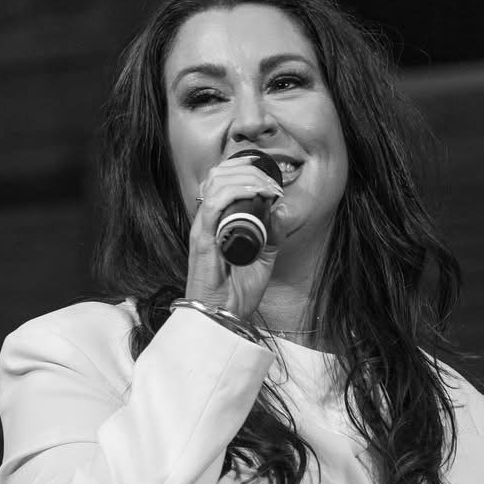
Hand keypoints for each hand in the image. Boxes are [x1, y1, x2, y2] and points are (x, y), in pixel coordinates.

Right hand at [183, 154, 283, 319]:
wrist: (224, 315)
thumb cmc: (237, 290)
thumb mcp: (264, 256)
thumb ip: (272, 234)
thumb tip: (281, 209)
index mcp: (217, 220)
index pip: (221, 179)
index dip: (242, 167)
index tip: (267, 170)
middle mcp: (207, 220)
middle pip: (218, 174)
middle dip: (248, 170)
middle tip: (272, 183)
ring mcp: (202, 228)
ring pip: (216, 183)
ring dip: (245, 178)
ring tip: (267, 188)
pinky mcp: (202, 239)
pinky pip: (213, 206)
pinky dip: (235, 193)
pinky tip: (254, 194)